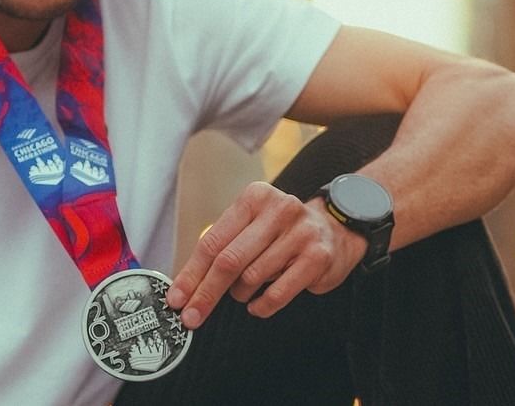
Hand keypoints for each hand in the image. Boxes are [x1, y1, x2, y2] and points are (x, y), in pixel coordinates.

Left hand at [165, 182, 366, 328]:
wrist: (336, 228)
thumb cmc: (282, 231)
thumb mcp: (253, 224)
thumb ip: (224, 244)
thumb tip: (188, 282)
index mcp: (254, 198)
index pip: (213, 241)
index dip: (192, 274)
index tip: (177, 298)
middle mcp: (278, 209)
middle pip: (229, 261)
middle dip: (206, 293)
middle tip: (192, 316)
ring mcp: (300, 232)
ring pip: (252, 278)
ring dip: (241, 294)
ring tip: (244, 291)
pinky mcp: (317, 257)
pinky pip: (277, 293)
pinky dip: (261, 305)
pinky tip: (257, 304)